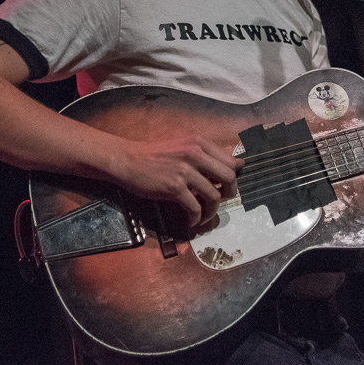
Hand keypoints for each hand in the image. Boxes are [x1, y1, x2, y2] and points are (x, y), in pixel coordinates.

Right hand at [106, 136, 242, 226]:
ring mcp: (185, 171)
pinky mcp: (174, 187)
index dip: (234, 176)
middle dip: (229, 194)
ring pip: (214, 196)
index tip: (227, 186)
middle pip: (229, 178)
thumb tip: (236, 162)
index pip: (231, 161)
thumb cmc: (155, 154)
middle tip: (221, 201)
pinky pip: (195, 208)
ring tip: (205, 215)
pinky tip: (192, 221)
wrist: (128, 159)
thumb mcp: (184, 146)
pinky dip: (197, 218)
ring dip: (212, 211)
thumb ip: (206, 153)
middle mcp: (195, 154)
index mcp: (200, 143)